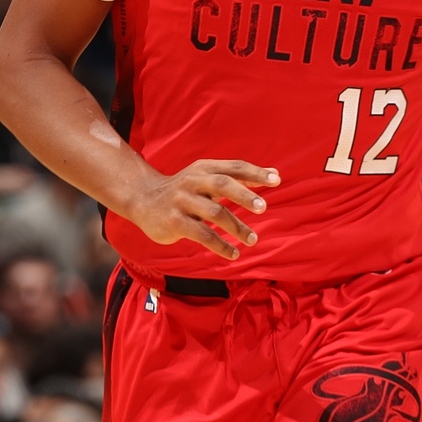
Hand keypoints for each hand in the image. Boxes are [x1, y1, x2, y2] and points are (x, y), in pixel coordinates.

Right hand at [123, 159, 279, 260]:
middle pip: (222, 184)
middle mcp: (193, 181)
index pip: (234, 167)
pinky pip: (202, 234)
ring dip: (236, 227)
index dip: (255, 172)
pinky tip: (233, 254)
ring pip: (214, 213)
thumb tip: (275, 175)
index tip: (276, 180)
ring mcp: (182, 201)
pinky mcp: (175, 221)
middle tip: (263, 208)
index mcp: (204, 168)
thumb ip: (239, 177)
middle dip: (244, 196)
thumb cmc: (185, 189)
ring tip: (252, 239)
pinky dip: (220, 246)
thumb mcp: (207, 177)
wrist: (144, 200)